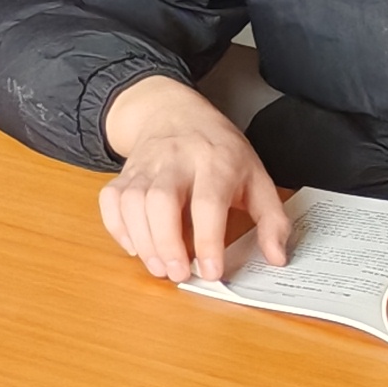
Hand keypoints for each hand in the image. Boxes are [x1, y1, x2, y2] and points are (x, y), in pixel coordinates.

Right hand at [96, 74, 290, 282]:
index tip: (212, 272)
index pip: (208, 202)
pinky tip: (135, 246)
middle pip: (161, 200)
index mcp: (216, 162)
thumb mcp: (257, 177)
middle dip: (166, 243)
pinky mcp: (125, 173)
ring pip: (133, 201)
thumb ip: (271, 219)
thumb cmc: (220, 151)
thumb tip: (277, 258)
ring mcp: (146, 165)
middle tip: (178, 274)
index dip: (208, 240)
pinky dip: (117, 227)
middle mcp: (177, 161)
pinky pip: (111, 199)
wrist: (175, 112)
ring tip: (158, 267)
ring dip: (142, 240)